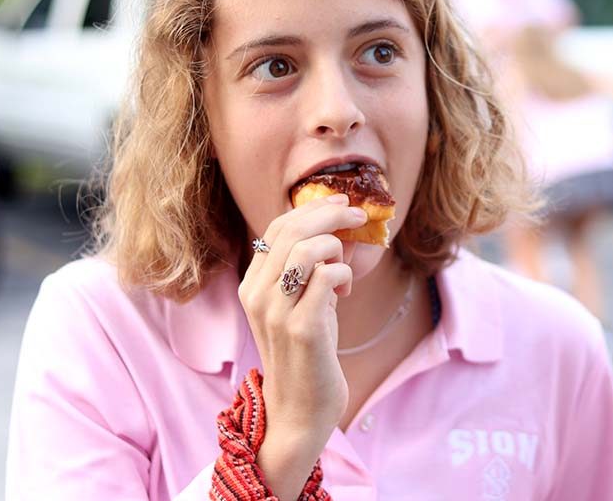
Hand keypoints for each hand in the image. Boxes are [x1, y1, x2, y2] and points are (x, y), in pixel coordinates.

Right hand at [237, 194, 365, 463]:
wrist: (300, 410)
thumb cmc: (307, 355)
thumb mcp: (307, 304)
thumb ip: (316, 270)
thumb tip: (345, 232)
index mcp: (253, 285)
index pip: (276, 227)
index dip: (311, 209)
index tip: (341, 203)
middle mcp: (257, 294)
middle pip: (291, 230)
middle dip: (331, 214)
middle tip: (359, 216)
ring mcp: (276, 312)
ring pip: (306, 249)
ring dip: (336, 248)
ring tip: (345, 269)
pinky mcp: (301, 328)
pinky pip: (326, 277)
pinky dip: (344, 274)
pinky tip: (345, 293)